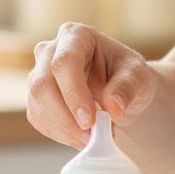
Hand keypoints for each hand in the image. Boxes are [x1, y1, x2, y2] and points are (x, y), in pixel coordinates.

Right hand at [27, 23, 157, 148]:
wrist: (119, 90)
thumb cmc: (127, 75)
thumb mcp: (138, 76)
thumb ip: (127, 87)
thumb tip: (113, 107)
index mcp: (75, 36)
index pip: (64, 63)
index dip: (74, 93)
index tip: (90, 120)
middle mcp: (50, 51)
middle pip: (42, 85)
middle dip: (66, 117)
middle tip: (91, 138)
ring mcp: (39, 74)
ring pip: (38, 105)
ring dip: (65, 129)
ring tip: (93, 138)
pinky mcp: (36, 98)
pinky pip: (39, 119)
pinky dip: (60, 134)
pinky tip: (81, 136)